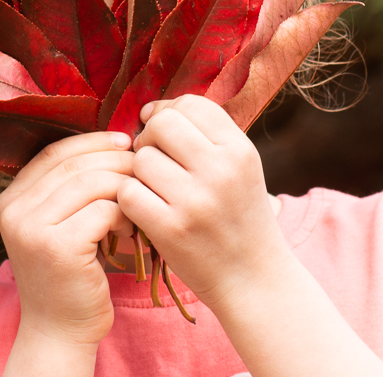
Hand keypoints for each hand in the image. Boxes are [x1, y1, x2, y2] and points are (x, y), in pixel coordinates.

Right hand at [0, 131, 135, 349]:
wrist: (60, 330)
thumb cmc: (70, 274)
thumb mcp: (57, 225)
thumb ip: (69, 190)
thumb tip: (115, 143)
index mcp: (11, 199)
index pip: (54, 152)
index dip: (92, 141)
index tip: (124, 141)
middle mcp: (14, 211)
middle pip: (74, 164)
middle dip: (115, 159)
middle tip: (143, 166)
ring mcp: (32, 229)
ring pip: (91, 183)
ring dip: (124, 186)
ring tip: (138, 202)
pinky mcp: (59, 248)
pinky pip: (103, 210)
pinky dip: (125, 212)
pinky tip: (132, 226)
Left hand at [115, 94, 287, 312]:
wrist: (254, 279)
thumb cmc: (237, 216)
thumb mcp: (240, 168)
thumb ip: (205, 135)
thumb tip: (150, 110)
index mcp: (240, 150)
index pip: (191, 104)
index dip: (168, 112)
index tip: (163, 133)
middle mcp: (221, 171)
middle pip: (161, 124)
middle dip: (149, 138)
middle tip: (156, 160)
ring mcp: (196, 201)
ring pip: (141, 158)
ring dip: (139, 173)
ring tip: (157, 190)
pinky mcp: (171, 229)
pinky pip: (128, 193)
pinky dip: (131, 200)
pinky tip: (147, 210)